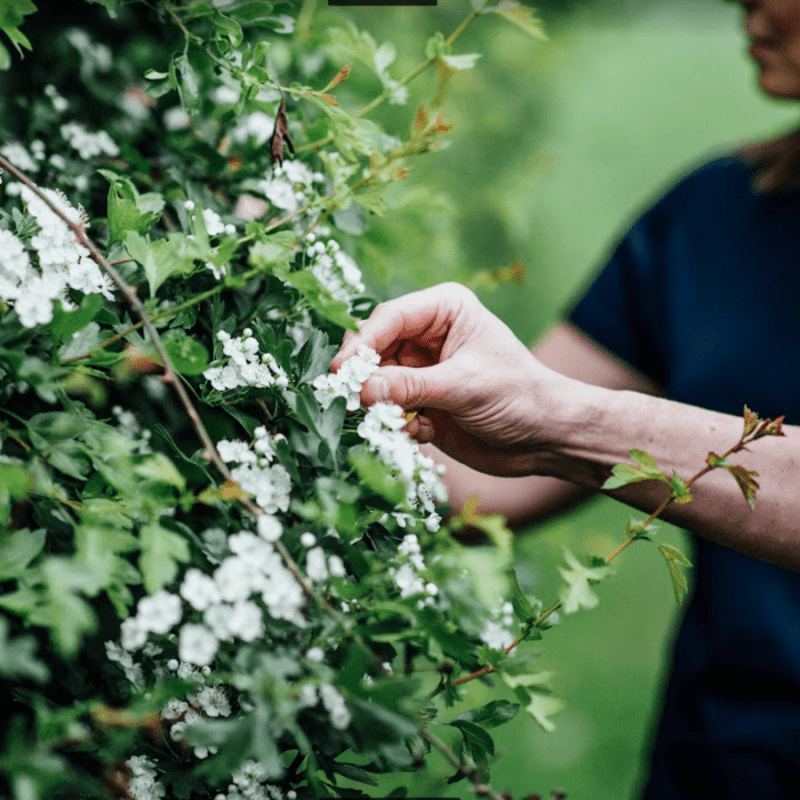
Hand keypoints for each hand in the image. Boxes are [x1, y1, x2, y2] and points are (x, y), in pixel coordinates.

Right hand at [331, 282, 577, 475]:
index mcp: (444, 310)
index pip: (389, 318)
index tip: (344, 371)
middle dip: (366, 378)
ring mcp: (423, 370)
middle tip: (352, 402)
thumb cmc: (518, 396)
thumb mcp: (464, 386)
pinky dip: (397, 424)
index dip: (362, 343)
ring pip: (378, 382)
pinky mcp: (421, 402)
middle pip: (375, 349)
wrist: (545, 438)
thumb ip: (411, 386)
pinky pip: (390, 409)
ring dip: (381, 406)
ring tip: (395, 423)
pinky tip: (421, 434)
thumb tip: (362, 389)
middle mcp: (428, 336)